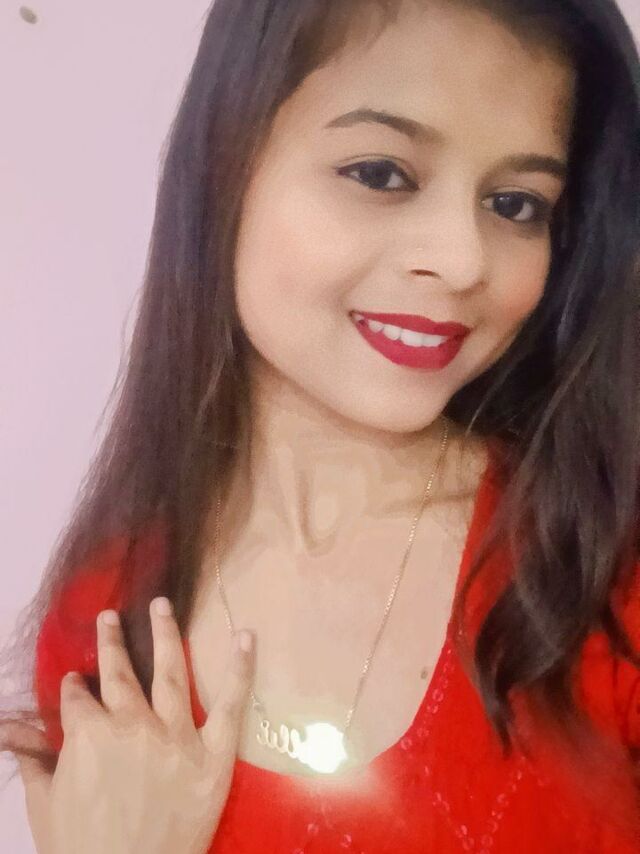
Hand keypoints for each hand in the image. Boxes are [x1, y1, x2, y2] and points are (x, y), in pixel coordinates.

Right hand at [6, 598, 254, 853]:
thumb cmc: (82, 849)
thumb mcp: (46, 804)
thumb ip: (33, 759)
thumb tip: (8, 731)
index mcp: (89, 734)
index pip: (79, 698)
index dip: (75, 689)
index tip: (77, 681)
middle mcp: (132, 725)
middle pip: (120, 673)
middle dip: (112, 642)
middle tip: (110, 616)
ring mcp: (175, 737)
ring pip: (171, 672)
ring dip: (165, 633)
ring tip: (162, 605)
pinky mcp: (213, 755)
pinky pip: (231, 704)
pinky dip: (241, 668)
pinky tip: (246, 636)